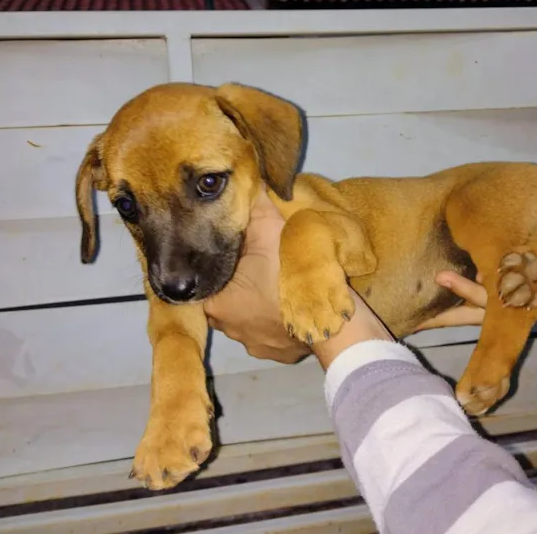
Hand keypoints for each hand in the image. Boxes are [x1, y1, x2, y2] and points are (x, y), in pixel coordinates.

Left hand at [203, 189, 310, 363]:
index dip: (221, 261)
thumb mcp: (271, 232)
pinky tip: (288, 305)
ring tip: (275, 284)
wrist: (329, 322)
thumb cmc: (290, 276)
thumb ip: (255, 208)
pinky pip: (269, 333)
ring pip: (248, 316)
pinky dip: (276, 319)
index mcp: (215, 302)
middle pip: (225, 297)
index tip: (239, 250)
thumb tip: (248, 183)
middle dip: (238, 281)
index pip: (206, 278)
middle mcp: (227, 327)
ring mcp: (252, 344)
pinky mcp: (274, 353)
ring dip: (257, 302)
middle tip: (258, 264)